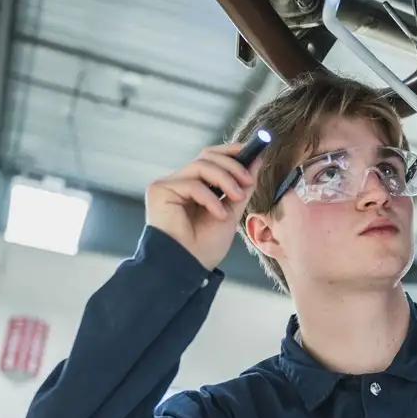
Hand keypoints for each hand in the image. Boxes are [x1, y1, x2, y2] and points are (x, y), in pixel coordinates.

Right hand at [145, 143, 256, 270]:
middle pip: (207, 156)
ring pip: (201, 165)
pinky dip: (210, 198)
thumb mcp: (232, 212)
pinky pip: (191, 183)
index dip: (231, 151)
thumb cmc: (206, 246)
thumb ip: (242, 187)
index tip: (254, 150)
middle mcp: (180, 182)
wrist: (189, 268)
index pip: (211, 157)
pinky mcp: (159, 190)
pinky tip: (219, 215)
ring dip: (225, 178)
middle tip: (249, 181)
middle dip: (233, 166)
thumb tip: (257, 160)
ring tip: (237, 197)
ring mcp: (168, 185)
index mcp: (196, 186)